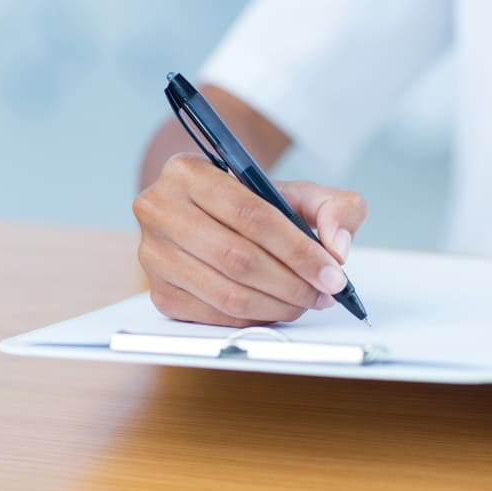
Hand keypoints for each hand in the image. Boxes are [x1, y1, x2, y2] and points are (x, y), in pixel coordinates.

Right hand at [133, 153, 367, 326]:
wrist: (207, 214)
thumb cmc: (253, 204)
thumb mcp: (298, 192)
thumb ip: (334, 207)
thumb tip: (337, 247)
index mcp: (187, 171)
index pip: (251, 215)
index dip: (298, 249)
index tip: (333, 273)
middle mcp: (159, 210)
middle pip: (238, 258)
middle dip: (292, 283)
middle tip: (325, 293)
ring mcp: (153, 255)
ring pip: (227, 293)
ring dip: (277, 305)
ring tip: (306, 302)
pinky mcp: (160, 293)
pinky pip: (215, 316)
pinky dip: (254, 319)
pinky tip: (277, 308)